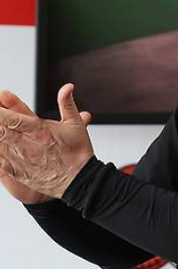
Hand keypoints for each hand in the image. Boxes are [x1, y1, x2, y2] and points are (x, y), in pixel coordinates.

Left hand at [0, 84, 93, 199]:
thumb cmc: (77, 153)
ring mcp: (20, 159)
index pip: (13, 118)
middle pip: (0, 130)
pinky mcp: (16, 172)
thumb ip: (67, 103)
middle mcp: (27, 145)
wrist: (79, 181)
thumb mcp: (75, 124)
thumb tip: (67, 87)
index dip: (0, 110)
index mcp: (40, 131)